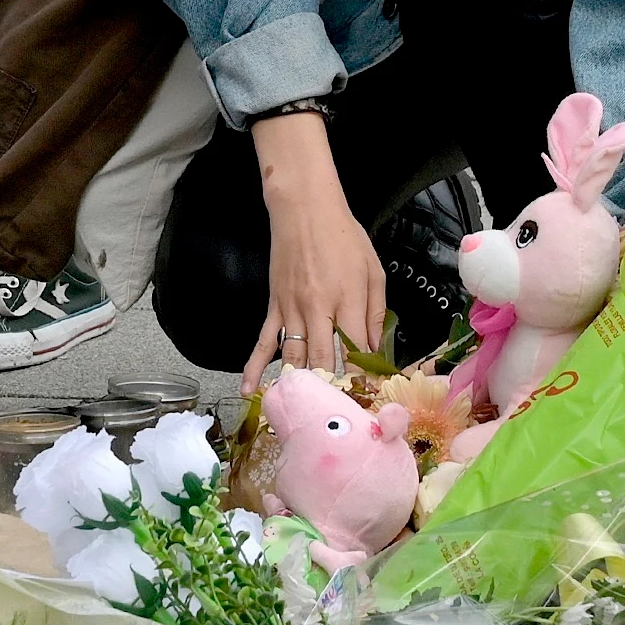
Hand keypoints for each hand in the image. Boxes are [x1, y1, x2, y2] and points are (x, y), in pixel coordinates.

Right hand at [241, 110, 384, 388]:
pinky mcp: (274, 307)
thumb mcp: (373, 270)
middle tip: (337, 415)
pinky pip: (263, 342)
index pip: (355, 350)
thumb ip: (375, 312)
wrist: (304, 209)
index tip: (367, 399)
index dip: (361, 377)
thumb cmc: (344, 237)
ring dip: (300, 385)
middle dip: (331, 389)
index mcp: (347, 300)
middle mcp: (318, 309)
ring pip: (294, 357)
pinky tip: (249, 390)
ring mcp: (291, 310)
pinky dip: (254, 367)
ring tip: (304, 412)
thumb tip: (375, 350)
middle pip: (323, 360)